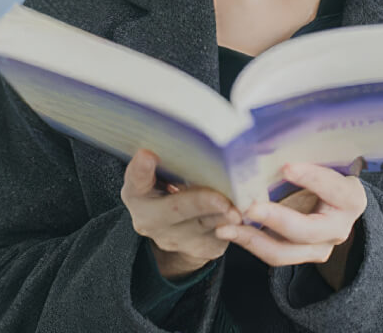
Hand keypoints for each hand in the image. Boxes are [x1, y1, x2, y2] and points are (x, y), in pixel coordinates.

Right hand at [121, 149, 240, 279]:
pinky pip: (221, 237)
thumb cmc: (169, 189)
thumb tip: (192, 132)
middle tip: (221, 200)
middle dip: (201, 203)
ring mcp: (176, 239)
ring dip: (224, 216)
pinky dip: (236, 225)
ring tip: (240, 210)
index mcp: (137, 194)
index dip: (141, 169)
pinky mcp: (202, 249)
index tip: (147, 155)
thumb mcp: (159, 174)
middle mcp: (151, 220)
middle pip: (177, 209)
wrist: (176, 229)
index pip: (136, 180)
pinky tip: (247, 215)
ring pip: (205, 225)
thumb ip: (167, 160)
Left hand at [215, 163, 367, 288]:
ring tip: (226, 227)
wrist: (333, 201)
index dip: (312, 178)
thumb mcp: (324, 163)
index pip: (334, 188)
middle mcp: (339, 227)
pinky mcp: (301, 256)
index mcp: (350, 198)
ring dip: (252, 239)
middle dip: (275, 218)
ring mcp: (321, 247)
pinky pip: (274, 255)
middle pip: (307, 230)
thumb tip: (273, 134)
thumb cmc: (325, 173)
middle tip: (249, 207)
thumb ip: (306, 156)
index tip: (286, 167)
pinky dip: (250, 242)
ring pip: (285, 251)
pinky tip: (230, 231)